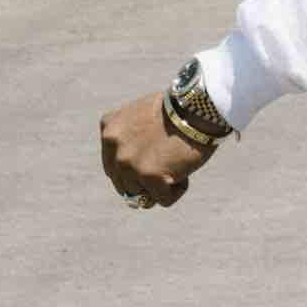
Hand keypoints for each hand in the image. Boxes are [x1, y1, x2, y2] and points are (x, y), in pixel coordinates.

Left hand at [99, 92, 213, 209]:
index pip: (114, 168)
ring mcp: (129, 163)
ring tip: (178, 164)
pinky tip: (185, 170)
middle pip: (126, 185)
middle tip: (169, 163)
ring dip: (162, 186)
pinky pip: (163, 200)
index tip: (156, 156)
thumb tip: (134, 177)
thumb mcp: (141, 116)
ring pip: (143, 195)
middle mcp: (113, 148)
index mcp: (109, 131)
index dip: (136, 169)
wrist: (197, 107)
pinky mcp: (149, 176)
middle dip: (147, 181)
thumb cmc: (178, 111)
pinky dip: (178, 190)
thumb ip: (130, 139)